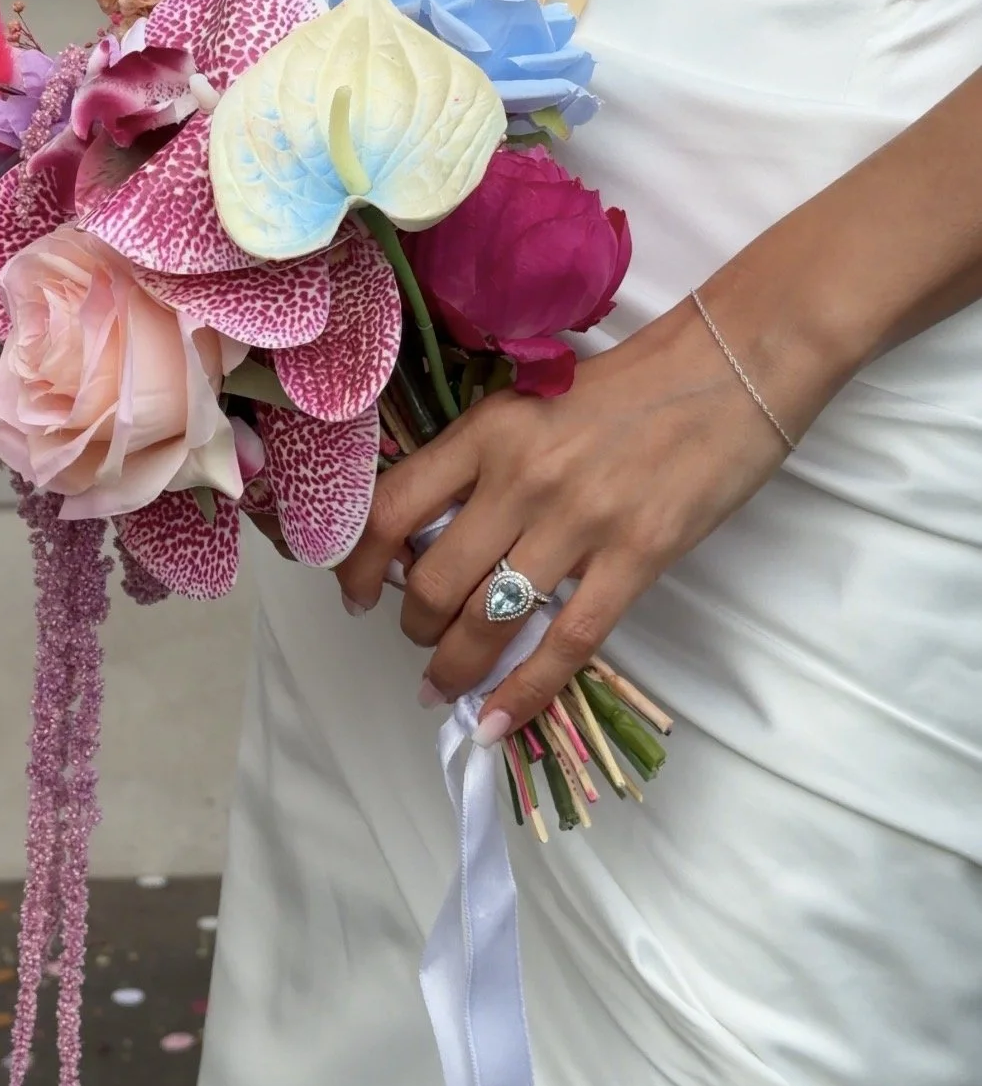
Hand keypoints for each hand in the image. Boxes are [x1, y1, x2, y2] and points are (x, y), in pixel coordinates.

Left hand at [337, 299, 800, 735]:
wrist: (732, 365)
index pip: (392, 507)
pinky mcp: (635, 557)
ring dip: (453, 667)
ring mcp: (578, 521)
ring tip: (445, 687)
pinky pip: (566, 643)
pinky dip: (524, 692)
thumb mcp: (535, 402)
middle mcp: (520, 477)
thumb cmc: (633, 382)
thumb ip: (483, 459)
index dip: (358, 564)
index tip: (353, 594)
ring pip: (488, 619)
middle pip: (434, 580)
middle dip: (414, 627)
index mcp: (487, 430)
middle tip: (419, 642)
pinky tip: (497, 721)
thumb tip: (435, 534)